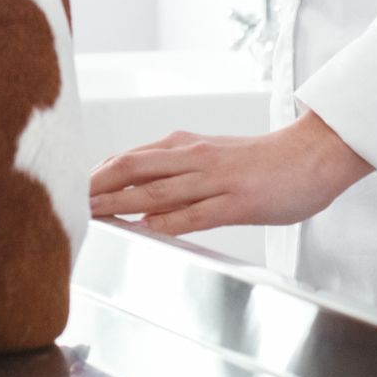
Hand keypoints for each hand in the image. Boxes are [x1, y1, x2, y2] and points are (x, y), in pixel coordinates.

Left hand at [88, 111, 373, 236]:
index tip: (71, 190)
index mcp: (186, 146)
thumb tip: (140, 193)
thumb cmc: (263, 161)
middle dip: (97, 186)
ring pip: (159, 191)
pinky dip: (171, 222)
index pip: (130, 158)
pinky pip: (198, 213)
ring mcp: (216, 179)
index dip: (98, 175)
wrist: (312, 155)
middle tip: (64, 202)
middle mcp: (194, 157)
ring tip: (91, 216)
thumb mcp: (213, 157)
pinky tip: (148, 230)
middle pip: (134, 169)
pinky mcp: (238, 202)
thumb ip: (177, 171)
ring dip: (121, 204)